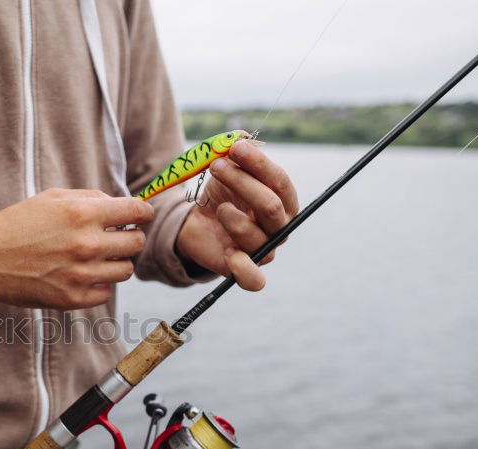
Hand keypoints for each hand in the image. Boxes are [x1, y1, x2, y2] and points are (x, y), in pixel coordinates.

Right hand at [0, 189, 151, 308]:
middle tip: (116, 237)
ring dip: (116, 262)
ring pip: (125, 270)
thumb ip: (90, 199)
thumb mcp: (52, 198)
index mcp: (82, 214)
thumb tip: (123, 207)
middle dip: (129, 237)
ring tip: (97, 257)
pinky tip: (82, 275)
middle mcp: (86, 244)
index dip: (143, 212)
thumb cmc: (17, 224)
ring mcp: (81, 274)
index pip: (136, 211)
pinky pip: (106, 292)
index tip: (140, 216)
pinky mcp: (73, 298)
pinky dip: (99, 284)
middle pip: (136, 243)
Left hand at [176, 141, 298, 290]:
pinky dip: (244, 269)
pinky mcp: (243, 269)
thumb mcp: (224, 169)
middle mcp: (278, 227)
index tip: (235, 148)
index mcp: (282, 200)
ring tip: (219, 207)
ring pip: (257, 236)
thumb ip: (234, 153)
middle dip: (242, 182)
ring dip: (233, 217)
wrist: (195, 221)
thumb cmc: (219, 192)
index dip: (259, 164)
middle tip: (216, 167)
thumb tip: (239, 138)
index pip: (280, 182)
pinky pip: (254, 280)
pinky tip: (229, 253)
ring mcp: (262, 249)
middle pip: (270, 206)